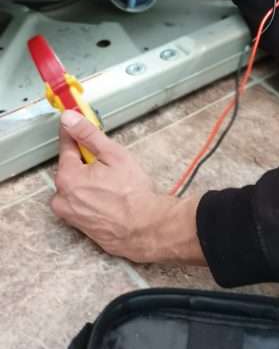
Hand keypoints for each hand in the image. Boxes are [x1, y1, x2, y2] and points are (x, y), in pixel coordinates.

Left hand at [51, 110, 205, 265]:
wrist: (146, 229)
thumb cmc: (133, 195)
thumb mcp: (113, 155)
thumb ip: (88, 135)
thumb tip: (70, 119)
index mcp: (67, 178)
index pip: (66, 146)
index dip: (75, 133)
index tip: (77, 124)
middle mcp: (62, 198)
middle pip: (71, 168)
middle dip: (87, 162)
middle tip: (109, 164)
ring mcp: (70, 215)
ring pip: (77, 186)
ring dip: (90, 180)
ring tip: (113, 183)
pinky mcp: (79, 226)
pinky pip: (81, 202)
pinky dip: (92, 197)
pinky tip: (110, 197)